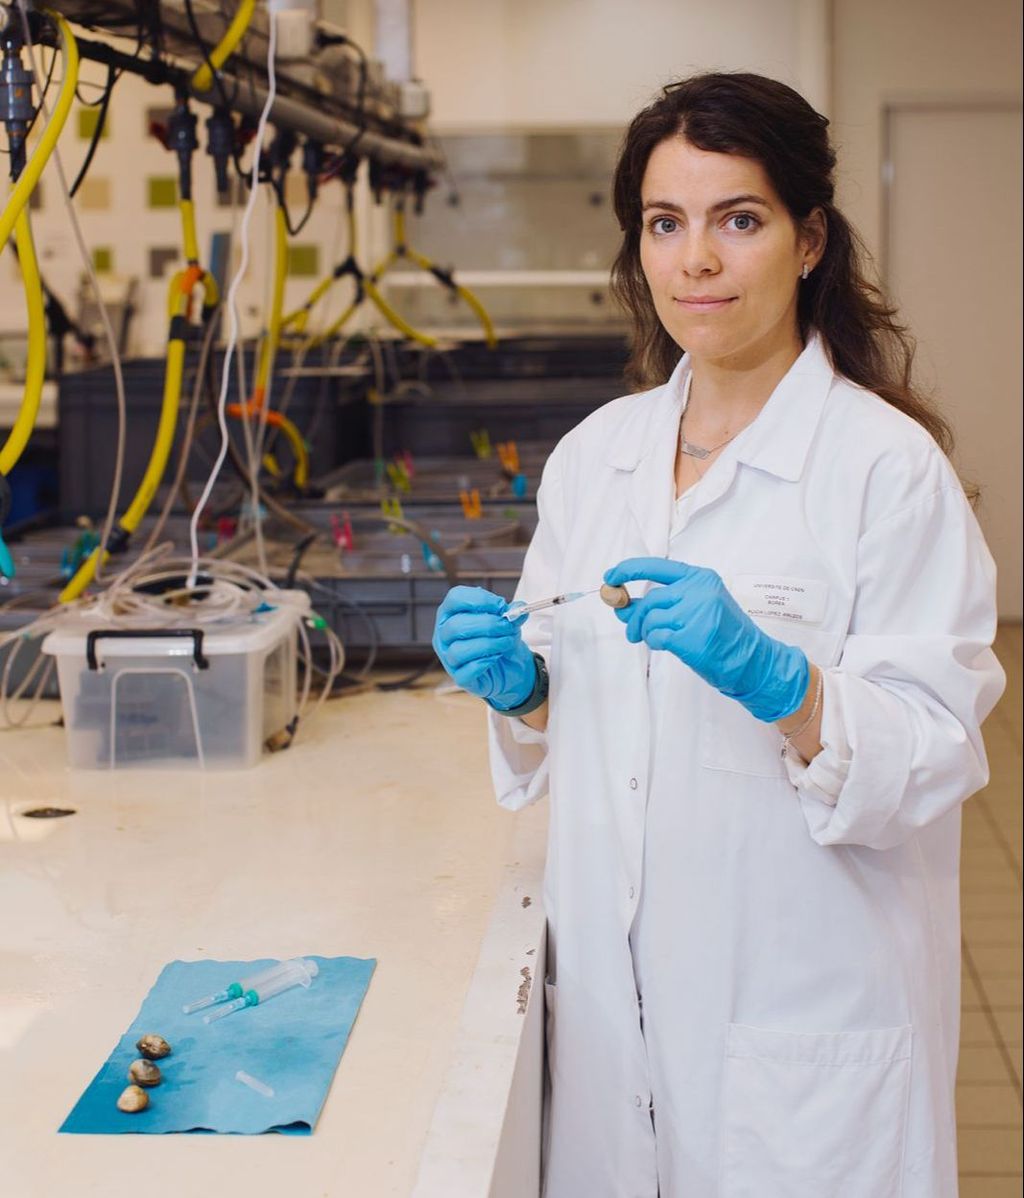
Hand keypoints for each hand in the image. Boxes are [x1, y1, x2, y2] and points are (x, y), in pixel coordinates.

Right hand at [433, 586, 537, 710]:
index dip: (478, 599)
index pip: (455, 598)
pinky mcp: (459, 677)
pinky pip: (466, 671)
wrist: (509, 667)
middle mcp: (445, 635)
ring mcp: (448, 657)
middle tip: (507, 627)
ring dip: (488, 644)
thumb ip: (513, 613)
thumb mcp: (508, 621)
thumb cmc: (499, 639)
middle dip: (487, 625)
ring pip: (459, 650)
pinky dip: (484, 663)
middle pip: (456, 625)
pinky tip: (496, 657)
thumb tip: (518, 609)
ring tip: (506, 642)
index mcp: (452, 613)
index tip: (500, 605)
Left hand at [603, 557, 808, 722]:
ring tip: (657, 640)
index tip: (611, 576)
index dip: (628, 570)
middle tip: (631, 631)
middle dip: (633, 616)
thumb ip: (663, 602)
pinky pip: (656, 637)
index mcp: (700, 578)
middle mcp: (698, 591)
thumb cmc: (723, 634)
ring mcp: (695, 613)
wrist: (751, 660)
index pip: (656, 566)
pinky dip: (655, 642)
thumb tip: (622, 605)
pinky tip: (667, 645)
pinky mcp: (691, 637)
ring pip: (650, 619)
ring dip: (646, 632)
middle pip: (649, 599)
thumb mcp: (697, 607)